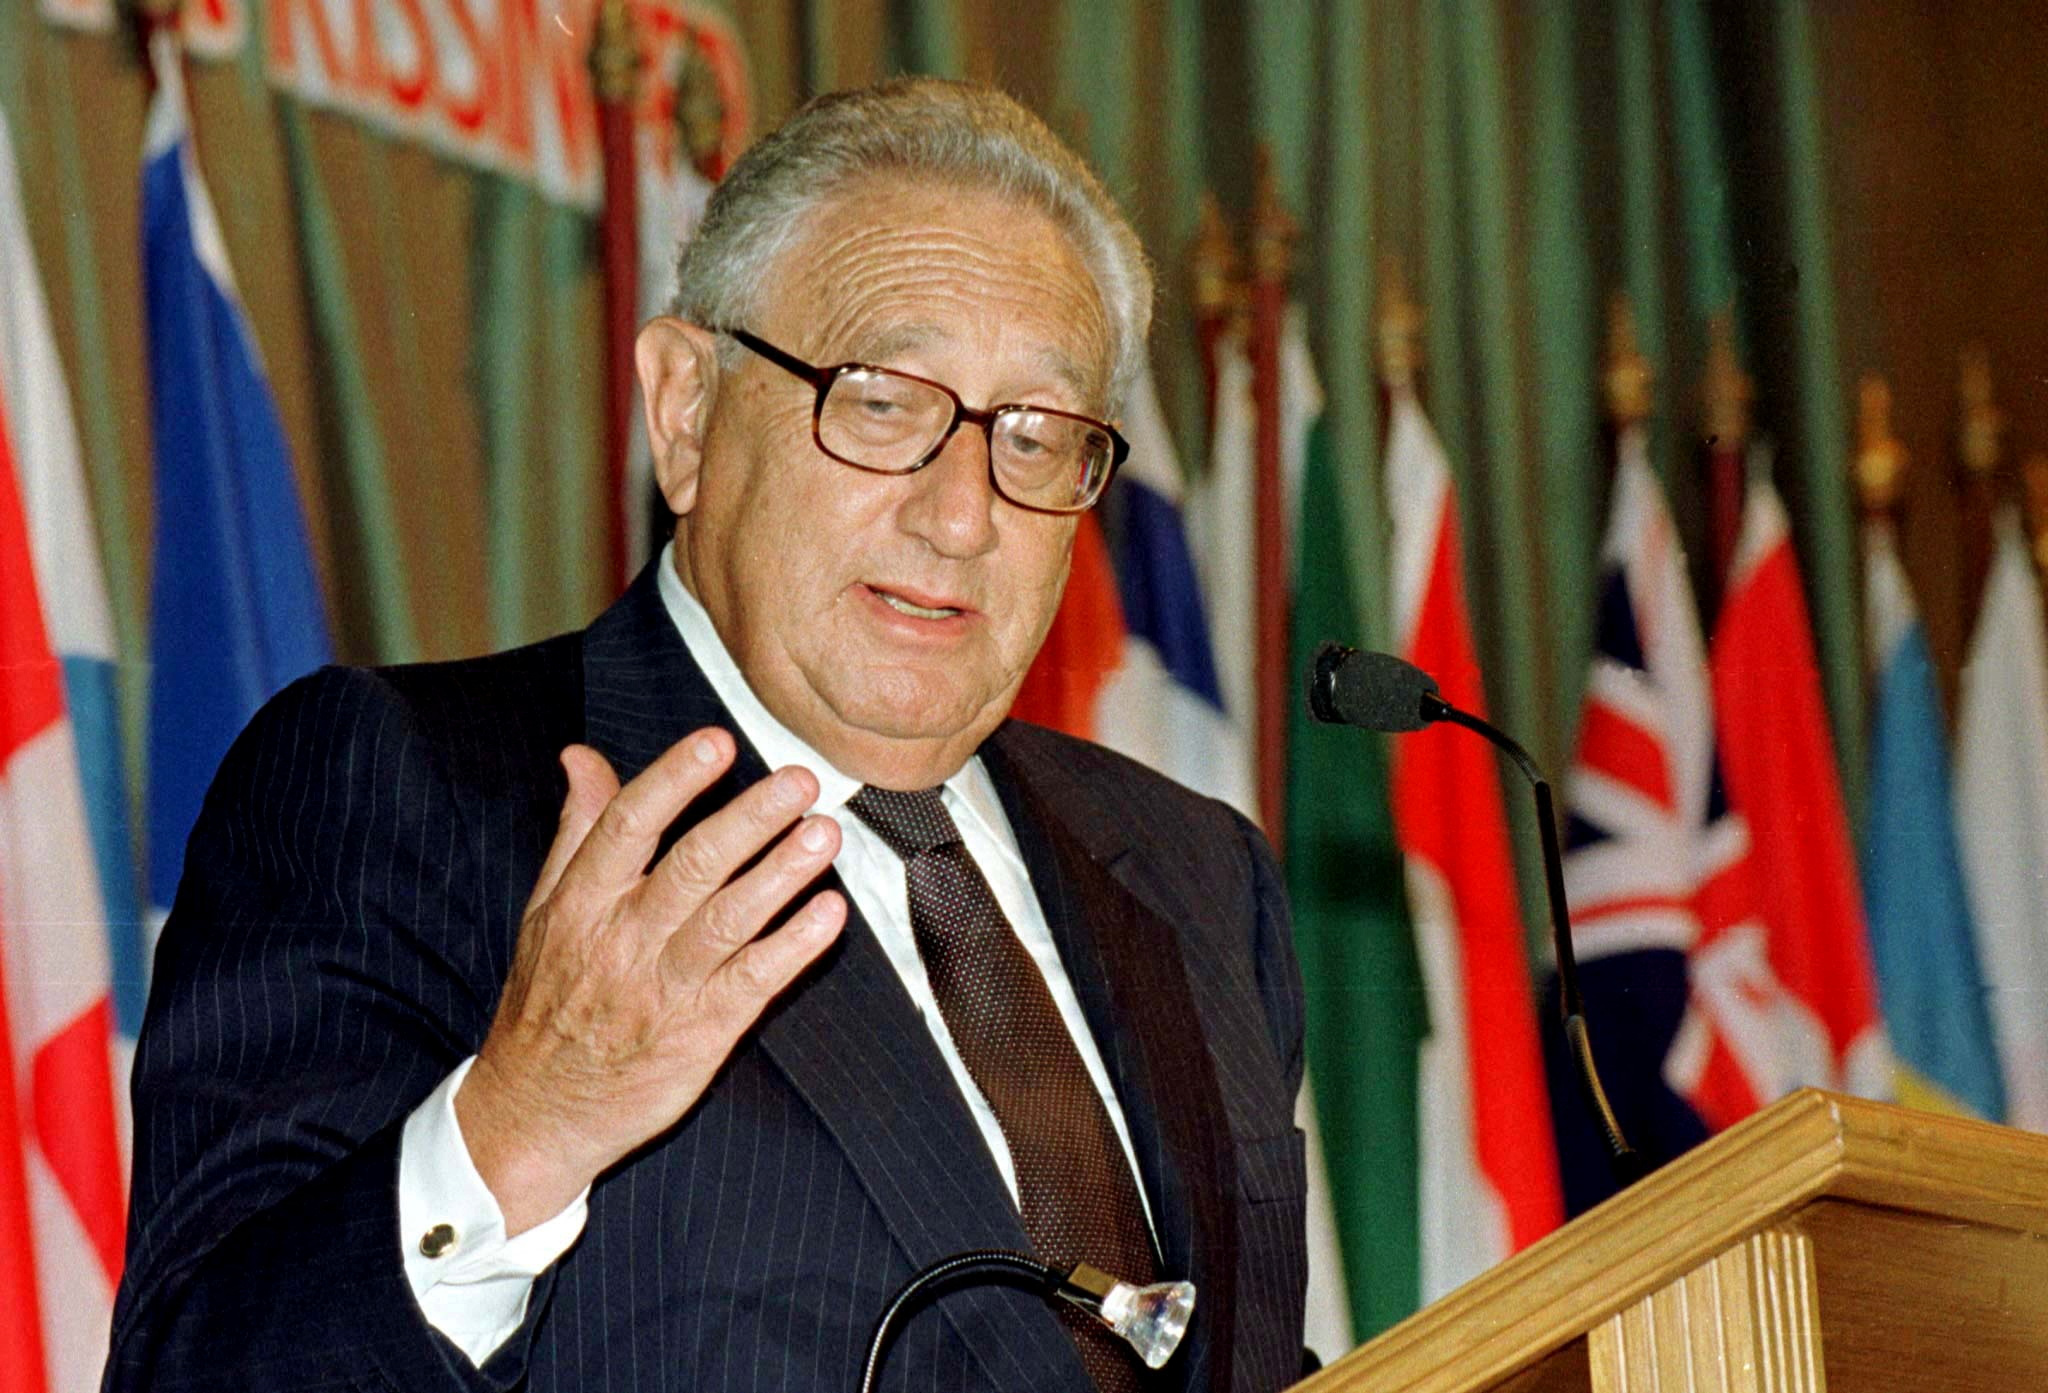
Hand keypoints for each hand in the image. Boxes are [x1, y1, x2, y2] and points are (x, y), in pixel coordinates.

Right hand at [455, 728, 845, 1232]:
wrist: (535, 1116)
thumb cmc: (547, 1000)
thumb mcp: (543, 911)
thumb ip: (577, 831)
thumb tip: (580, 756)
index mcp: (579, 903)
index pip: (629, 826)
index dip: (675, 780)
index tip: (718, 742)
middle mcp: (621, 940)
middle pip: (693, 866)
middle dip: (751, 818)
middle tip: (800, 780)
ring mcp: (664, 989)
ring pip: (730, 919)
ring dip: (783, 873)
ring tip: (824, 832)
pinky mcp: (701, 1033)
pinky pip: (754, 981)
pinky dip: (794, 946)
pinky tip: (829, 912)